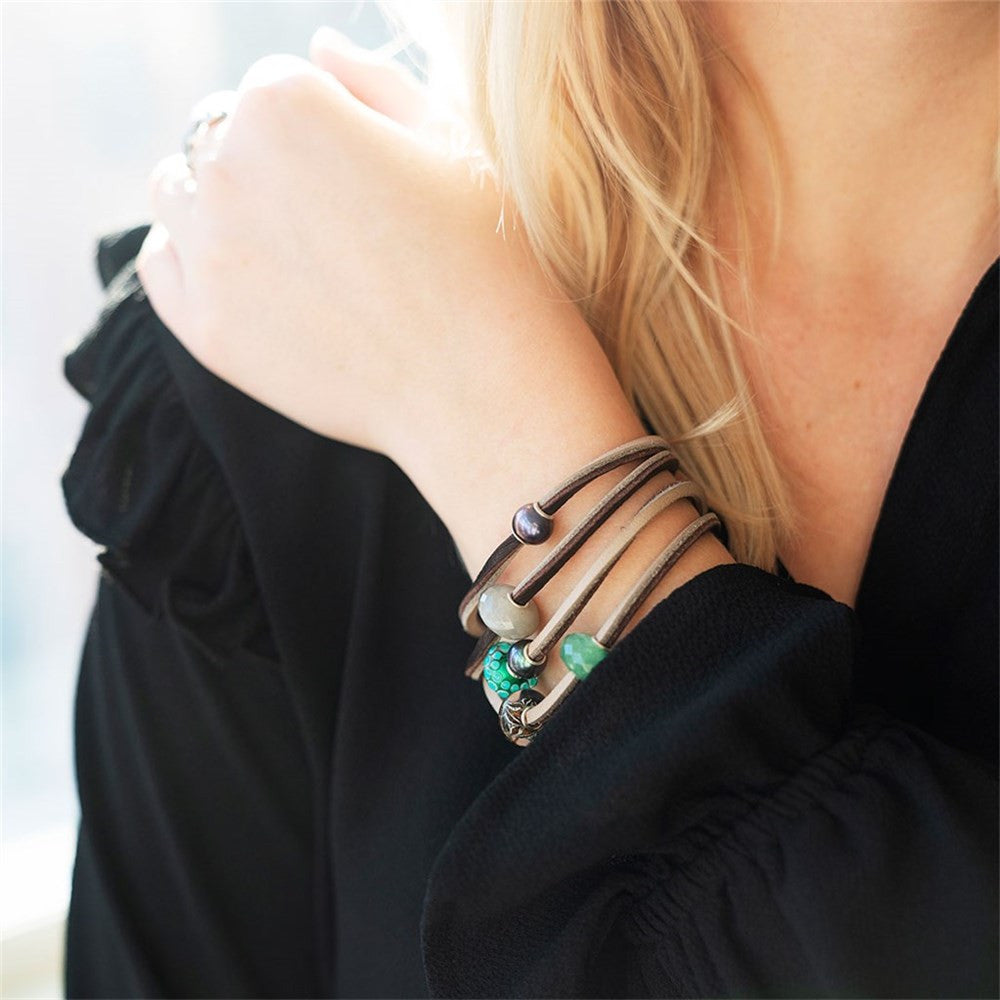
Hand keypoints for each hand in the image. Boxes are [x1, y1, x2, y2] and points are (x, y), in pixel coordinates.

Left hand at [136, 28, 730, 602]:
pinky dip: (189, 258)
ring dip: (216, 203)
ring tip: (286, 245)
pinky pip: (161, 264)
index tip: (358, 172)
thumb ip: (374, 81)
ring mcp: (210, 250)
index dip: (319, 126)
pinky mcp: (206, 326)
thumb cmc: (483, 258)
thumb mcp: (450, 144)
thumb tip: (319, 43)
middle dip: (265, 162)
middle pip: (217, 135)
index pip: (272, 85)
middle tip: (328, 218)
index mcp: (288, 102)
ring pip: (177, 192)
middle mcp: (230, 165)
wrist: (480, 383)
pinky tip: (243, 274)